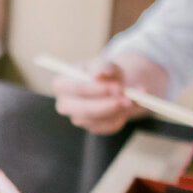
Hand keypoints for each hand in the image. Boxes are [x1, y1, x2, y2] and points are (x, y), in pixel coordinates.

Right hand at [51, 53, 166, 133]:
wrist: (115, 85)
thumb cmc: (106, 73)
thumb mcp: (106, 65)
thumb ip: (103, 67)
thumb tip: (99, 74)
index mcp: (61, 83)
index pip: (75, 89)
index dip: (96, 89)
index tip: (117, 87)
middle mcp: (64, 104)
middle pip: (83, 110)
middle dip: (107, 105)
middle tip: (128, 99)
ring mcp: (77, 118)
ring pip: (97, 121)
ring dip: (117, 111)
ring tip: (131, 99)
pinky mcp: (91, 127)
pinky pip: (107, 127)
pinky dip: (120, 118)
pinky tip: (124, 108)